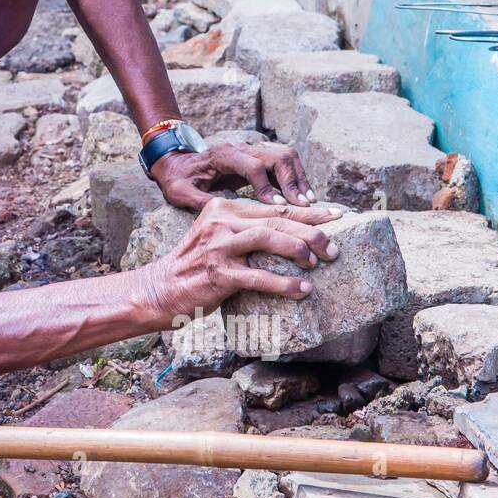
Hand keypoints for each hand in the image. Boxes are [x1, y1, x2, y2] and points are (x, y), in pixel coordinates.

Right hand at [148, 197, 340, 321]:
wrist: (160, 288)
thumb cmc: (195, 266)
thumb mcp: (216, 237)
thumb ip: (245, 230)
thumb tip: (291, 236)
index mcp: (223, 208)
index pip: (274, 207)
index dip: (309, 211)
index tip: (336, 216)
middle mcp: (221, 222)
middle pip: (276, 220)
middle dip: (312, 232)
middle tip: (334, 248)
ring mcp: (218, 246)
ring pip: (269, 238)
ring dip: (300, 249)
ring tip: (318, 263)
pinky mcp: (218, 273)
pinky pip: (260, 276)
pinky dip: (285, 283)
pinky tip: (302, 290)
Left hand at [150, 141, 314, 211]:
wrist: (177, 165)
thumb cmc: (178, 179)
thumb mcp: (180, 192)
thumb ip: (199, 202)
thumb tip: (224, 214)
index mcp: (223, 155)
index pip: (254, 166)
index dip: (268, 186)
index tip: (279, 206)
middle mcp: (242, 148)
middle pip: (278, 156)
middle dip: (293, 180)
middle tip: (303, 204)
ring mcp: (252, 151)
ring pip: (286, 157)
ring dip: (299, 178)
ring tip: (308, 202)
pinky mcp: (258, 159)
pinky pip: (284, 165)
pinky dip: (295, 179)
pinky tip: (301, 199)